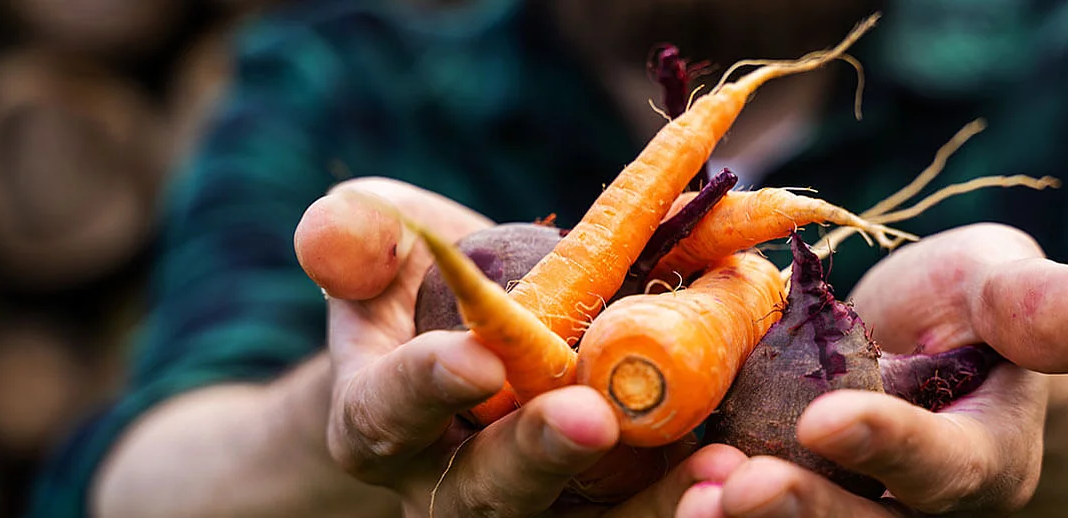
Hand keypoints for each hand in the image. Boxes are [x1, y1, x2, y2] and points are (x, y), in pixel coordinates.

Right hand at [297, 177, 744, 516]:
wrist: (473, 357)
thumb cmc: (418, 294)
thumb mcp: (376, 250)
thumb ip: (353, 240)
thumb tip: (333, 239)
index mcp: (379, 422)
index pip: (387, 414)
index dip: (426, 387)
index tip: (477, 355)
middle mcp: (447, 487)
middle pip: (484, 494)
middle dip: (537, 456)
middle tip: (592, 419)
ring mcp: (531, 510)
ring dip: (646, 509)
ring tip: (711, 474)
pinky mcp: (600, 512)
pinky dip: (685, 509)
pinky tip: (734, 480)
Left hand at [673, 223, 1067, 516]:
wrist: (920, 350)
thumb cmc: (971, 309)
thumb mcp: (1004, 283)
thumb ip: (1037, 305)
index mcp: (981, 458)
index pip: (941, 466)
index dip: (888, 446)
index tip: (829, 420)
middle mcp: (913, 509)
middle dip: (801, 514)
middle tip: (733, 489)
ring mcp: (851, 512)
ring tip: (689, 493)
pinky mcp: (789, 496)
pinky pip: (752, 513)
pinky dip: (707, 506)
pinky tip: (664, 482)